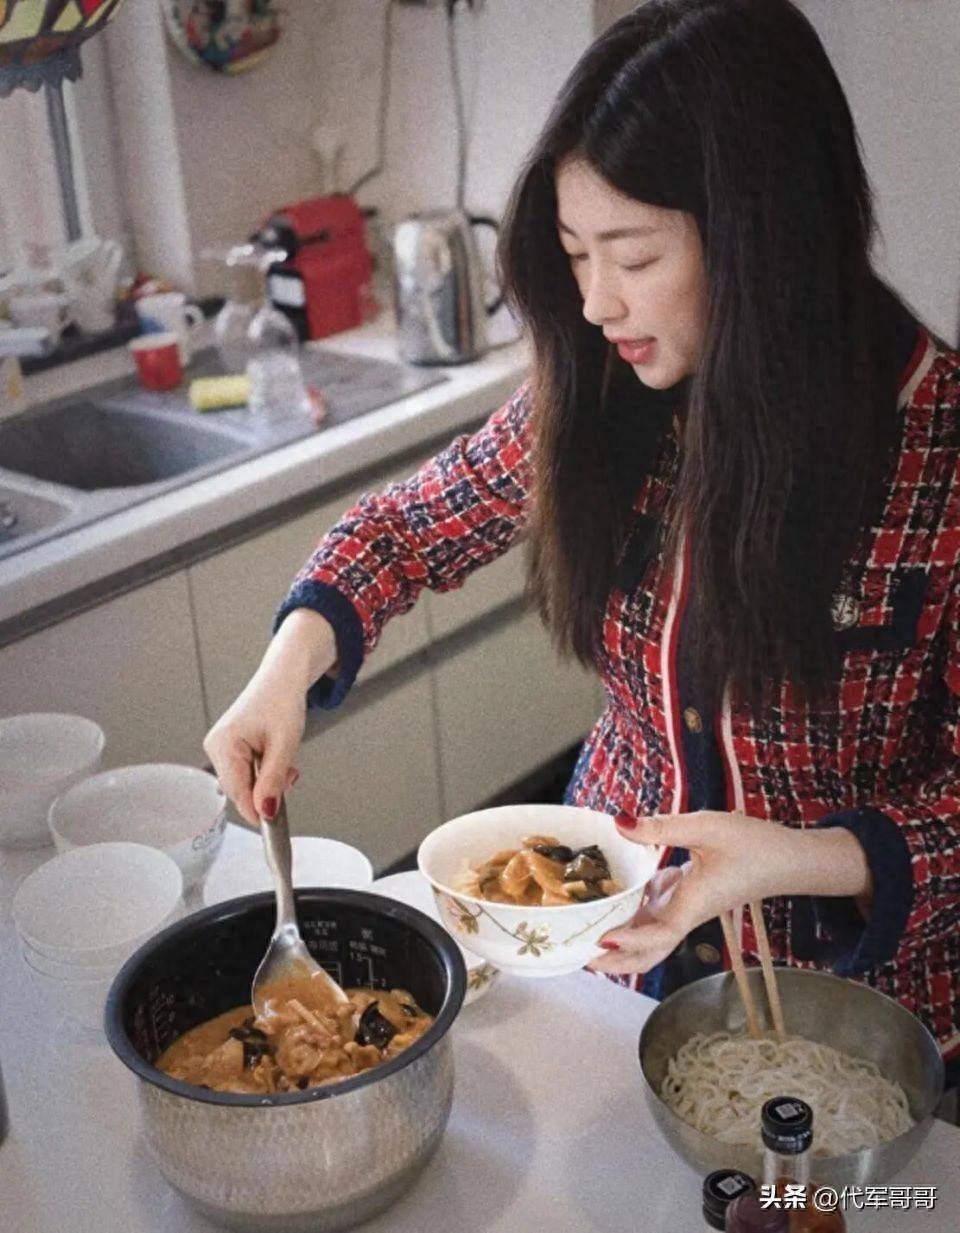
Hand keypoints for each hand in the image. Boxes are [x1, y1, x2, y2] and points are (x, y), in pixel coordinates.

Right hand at [204, 609, 336, 824]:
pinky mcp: (229, 749)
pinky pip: (245, 773)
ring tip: (284, 760)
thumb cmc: (282, 700)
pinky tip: (275, 759)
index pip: (237, 793)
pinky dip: (263, 772)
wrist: (283, 677)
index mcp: (223, 744)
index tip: (276, 825)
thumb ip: (273, 781)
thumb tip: (265, 812)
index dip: (258, 810)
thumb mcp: (285, 745)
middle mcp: (215, 746)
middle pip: (240, 791)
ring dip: (267, 781)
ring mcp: (220, 748)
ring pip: (244, 784)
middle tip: (290, 774)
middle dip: (266, 791)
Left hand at [589, 810, 871, 976]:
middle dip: (616, 960)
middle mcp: (688, 912)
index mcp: (694, 903)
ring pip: (651, 934)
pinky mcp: (690, 897)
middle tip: (580, 957)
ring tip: (586, 932)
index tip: (602, 941)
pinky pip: (658, 911)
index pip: (660, 935)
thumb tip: (620, 823)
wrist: (789, 859)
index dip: (630, 943)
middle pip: (649, 950)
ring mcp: (689, 908)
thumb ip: (662, 827)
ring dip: (622, 938)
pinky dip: (636, 910)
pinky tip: (621, 893)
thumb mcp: (707, 827)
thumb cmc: (755, 845)